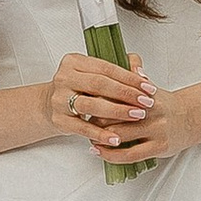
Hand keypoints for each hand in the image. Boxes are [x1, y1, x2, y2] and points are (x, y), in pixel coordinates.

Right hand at [41, 50, 156, 160]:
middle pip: (99, 84)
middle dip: (126, 94)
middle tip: (146, 102)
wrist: (51, 105)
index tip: (148, 87)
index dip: (129, 78)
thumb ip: (120, 69)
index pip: (106, 68)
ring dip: (117, 111)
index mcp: (74, 62)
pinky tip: (115, 138)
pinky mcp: (59, 119)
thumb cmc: (80, 88)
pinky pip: (82, 128)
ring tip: (136, 115)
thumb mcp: (96, 74)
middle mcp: (64, 78)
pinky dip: (101, 133)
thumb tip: (140, 72)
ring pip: (91, 105)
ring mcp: (59, 99)